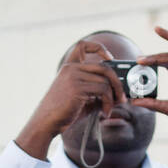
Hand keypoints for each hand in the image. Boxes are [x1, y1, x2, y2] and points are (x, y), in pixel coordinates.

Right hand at [15, 41, 126, 159]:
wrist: (46, 122)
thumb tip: (118, 92)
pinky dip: (108, 103)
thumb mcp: (81, 98)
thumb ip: (95, 91)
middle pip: (103, 67)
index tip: (110, 58)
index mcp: (69, 67)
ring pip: (105, 81)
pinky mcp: (77, 87)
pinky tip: (104, 112)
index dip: (99, 48)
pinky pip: (103, 90)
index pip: (83, 45)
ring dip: (112, 97)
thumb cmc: (63, 112)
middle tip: (121, 96)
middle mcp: (71, 68)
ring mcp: (74, 76)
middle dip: (117, 82)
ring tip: (109, 109)